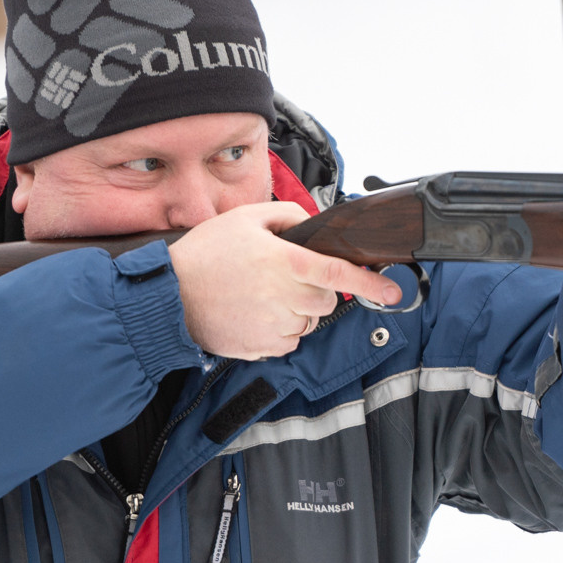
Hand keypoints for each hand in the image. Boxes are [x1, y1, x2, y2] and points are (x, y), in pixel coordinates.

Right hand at [170, 203, 402, 359]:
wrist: (170, 294)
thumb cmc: (206, 254)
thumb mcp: (247, 218)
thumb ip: (288, 215)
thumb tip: (313, 226)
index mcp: (285, 262)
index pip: (339, 273)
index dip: (371, 283)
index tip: (393, 291)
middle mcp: (285, 296)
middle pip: (327, 300)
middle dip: (315, 289)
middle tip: (282, 278)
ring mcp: (275, 326)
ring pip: (309, 322)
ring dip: (296, 311)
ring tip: (260, 295)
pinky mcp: (264, 347)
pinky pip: (289, 341)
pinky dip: (279, 329)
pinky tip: (252, 313)